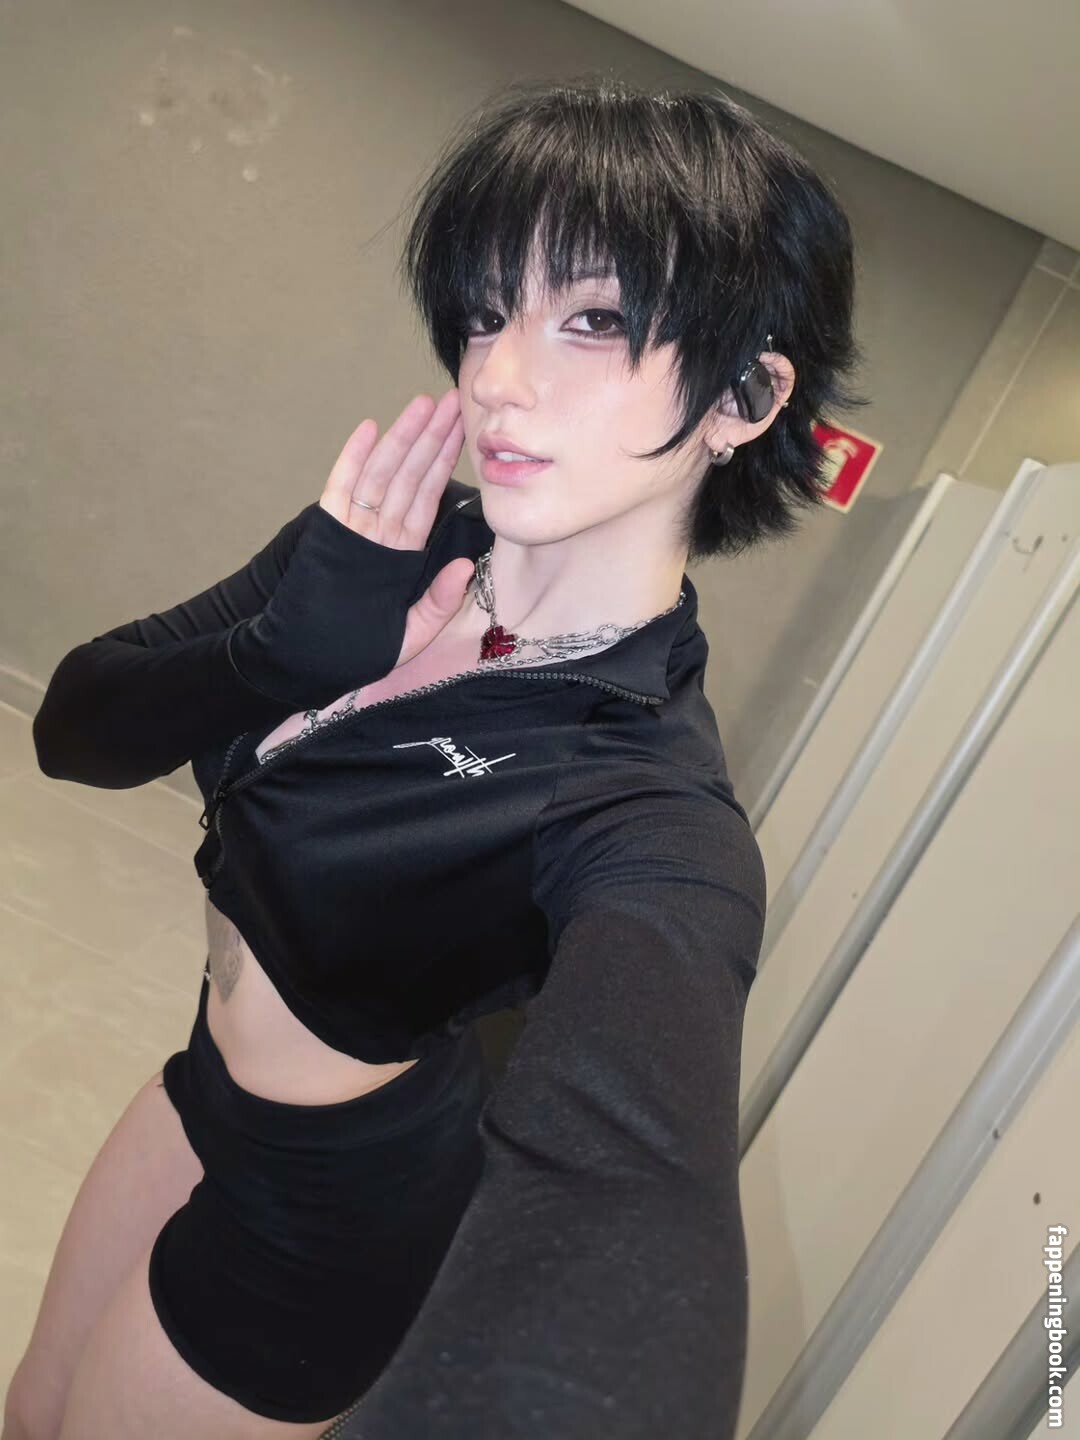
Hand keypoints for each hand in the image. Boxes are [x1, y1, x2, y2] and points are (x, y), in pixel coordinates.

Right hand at [319, 389, 476, 669]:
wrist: (308, 661)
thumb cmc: (358, 651)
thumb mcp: (412, 634)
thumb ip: (440, 602)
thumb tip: (466, 567)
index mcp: (404, 553)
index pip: (430, 497)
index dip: (446, 462)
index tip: (463, 430)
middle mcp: (381, 534)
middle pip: (410, 476)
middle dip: (431, 438)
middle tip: (451, 400)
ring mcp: (353, 529)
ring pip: (382, 475)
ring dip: (402, 439)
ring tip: (421, 404)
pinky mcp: (327, 531)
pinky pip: (342, 489)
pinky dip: (354, 460)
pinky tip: (369, 430)